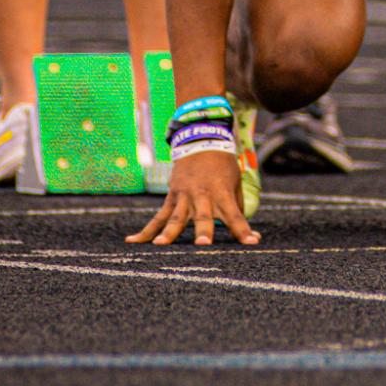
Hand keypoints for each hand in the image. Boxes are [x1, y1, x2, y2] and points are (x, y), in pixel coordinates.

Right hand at [126, 143, 259, 248]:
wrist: (200, 140)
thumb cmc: (222, 166)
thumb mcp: (234, 183)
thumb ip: (237, 208)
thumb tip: (249, 236)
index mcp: (222, 192)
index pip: (235, 215)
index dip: (243, 230)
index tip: (252, 242)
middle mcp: (202, 195)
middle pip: (203, 216)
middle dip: (203, 230)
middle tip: (202, 244)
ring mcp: (184, 196)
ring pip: (176, 217)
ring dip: (169, 232)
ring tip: (160, 246)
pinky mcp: (171, 197)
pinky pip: (158, 216)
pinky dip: (146, 230)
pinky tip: (132, 241)